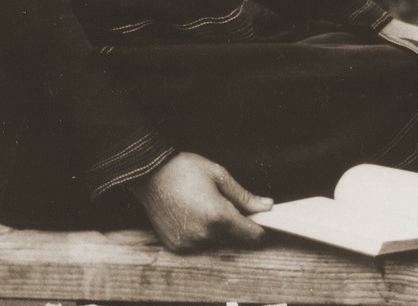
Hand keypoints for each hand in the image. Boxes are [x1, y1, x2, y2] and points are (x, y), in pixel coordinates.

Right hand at [129, 152, 270, 252]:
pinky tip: (194, 215)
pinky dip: (201, 233)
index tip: (259, 218)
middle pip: (234, 238)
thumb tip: (267, 206)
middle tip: (226, 203)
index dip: (259, 227)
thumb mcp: (220, 176)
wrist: (150, 175)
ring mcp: (188, 243)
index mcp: (218, 216)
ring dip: (218, 230)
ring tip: (206, 206)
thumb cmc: (186, 170)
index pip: (250, 234)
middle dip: (237, 225)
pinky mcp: (176, 246)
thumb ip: (245, 197)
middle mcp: (204, 234)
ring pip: (216, 242)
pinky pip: (198, 245)